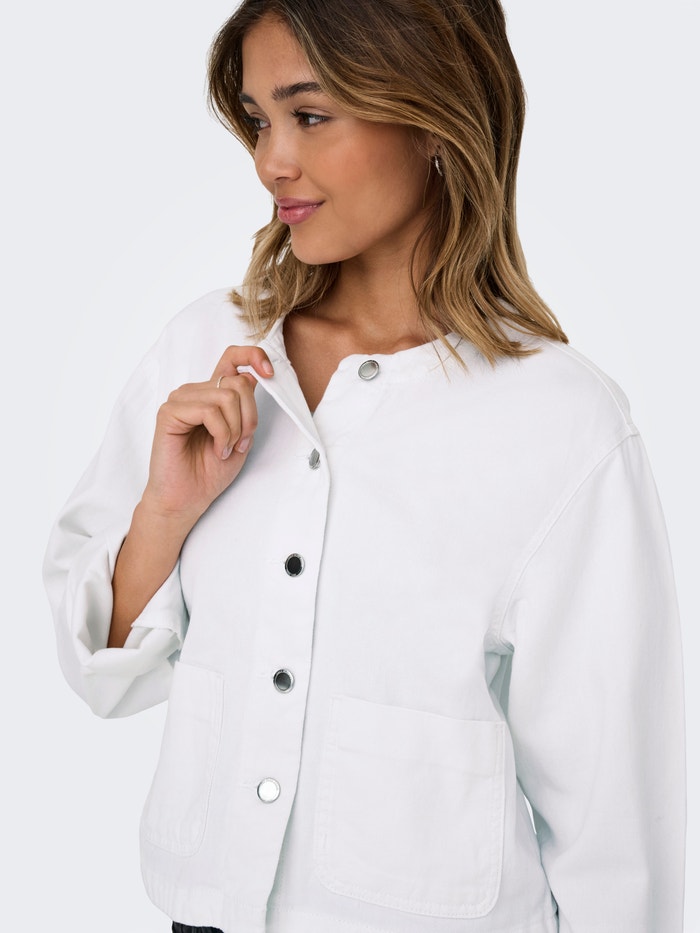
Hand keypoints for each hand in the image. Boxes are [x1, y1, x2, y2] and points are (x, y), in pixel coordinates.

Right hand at [141, 345, 273, 530]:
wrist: (187, 499)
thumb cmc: (210, 471)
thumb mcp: (241, 435)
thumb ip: (246, 407)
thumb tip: (254, 377)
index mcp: (212, 394)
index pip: (232, 358)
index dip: (254, 357)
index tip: (270, 373)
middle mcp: (195, 392)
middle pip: (238, 383)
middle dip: (249, 417)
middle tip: (241, 443)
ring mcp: (180, 400)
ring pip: (226, 396)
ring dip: (236, 429)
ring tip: (226, 449)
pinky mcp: (169, 412)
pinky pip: (209, 411)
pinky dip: (222, 434)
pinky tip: (217, 450)